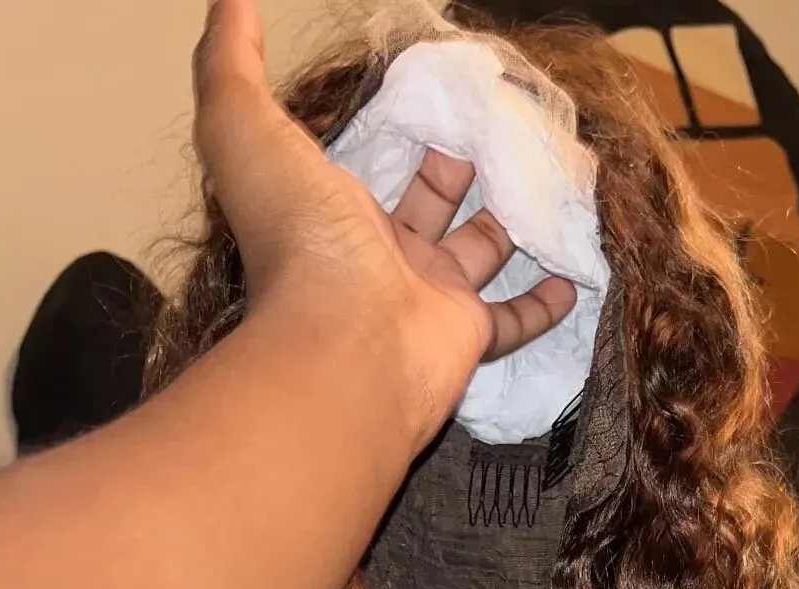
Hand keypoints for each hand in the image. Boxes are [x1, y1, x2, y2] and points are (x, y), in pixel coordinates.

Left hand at [193, 0, 577, 451]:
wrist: (343, 344)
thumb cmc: (299, 237)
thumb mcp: (244, 126)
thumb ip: (231, 63)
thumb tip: (229, 3)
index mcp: (334, 209)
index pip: (369, 161)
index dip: (396, 126)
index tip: (433, 90)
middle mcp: (381, 255)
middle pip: (428, 200)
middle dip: (456, 163)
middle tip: (494, 124)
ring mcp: (427, 296)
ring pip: (477, 251)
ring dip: (508, 221)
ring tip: (539, 182)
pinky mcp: (468, 332)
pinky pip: (511, 320)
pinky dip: (542, 303)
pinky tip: (569, 275)